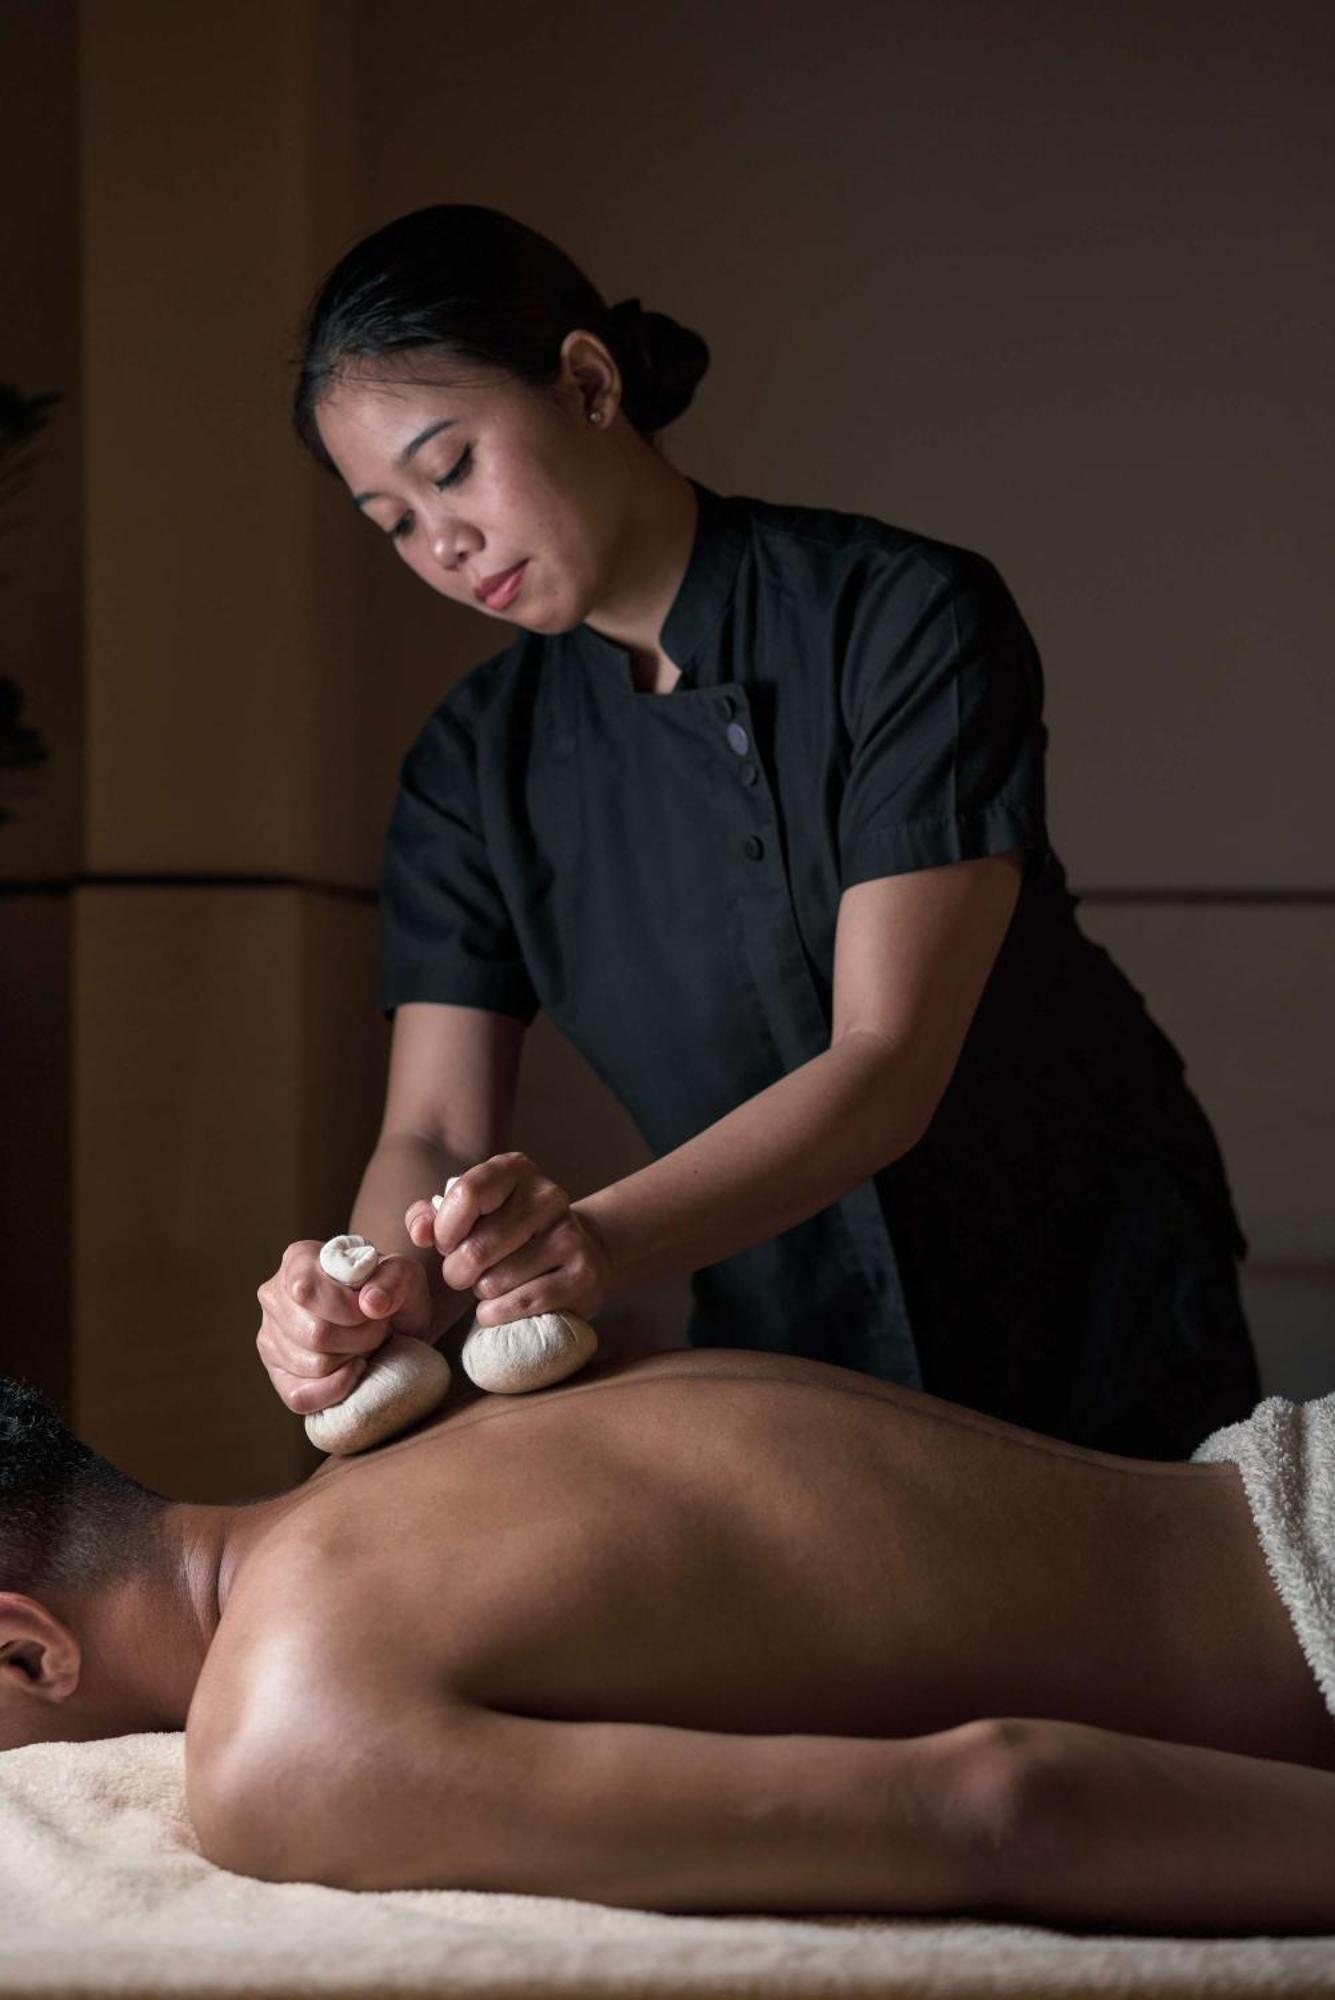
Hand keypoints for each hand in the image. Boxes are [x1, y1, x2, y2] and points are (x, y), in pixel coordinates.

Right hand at [255, 1239, 433, 1415]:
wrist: (391, 1321)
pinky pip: (300, 1397)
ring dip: (353, 1359)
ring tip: (364, 1342)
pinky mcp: (277, 1373)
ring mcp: (269, 1335)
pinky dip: (337, 1389)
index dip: (347, 1308)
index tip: (373, 1310)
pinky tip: (353, 1370)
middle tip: (378, 1329)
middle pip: (314, 1334)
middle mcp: (274, 1295)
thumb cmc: (391, 1291)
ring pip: (313, 1365)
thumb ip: (393, 1280)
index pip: (306, 1289)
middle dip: (360, 1337)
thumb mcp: (404, 1274)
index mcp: (298, 1259)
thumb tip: (370, 1303)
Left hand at [405, 1152, 611, 1327]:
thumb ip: (433, 1217)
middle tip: (464, 1273)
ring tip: (493, 1282)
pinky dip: (496, 1313)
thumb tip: (420, 1232)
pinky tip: (500, 1305)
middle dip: (456, 1271)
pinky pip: (518, 1305)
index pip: (467, 1194)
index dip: (445, 1229)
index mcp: (516, 1170)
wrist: (583, 1249)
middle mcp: (548, 1197)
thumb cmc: (510, 1231)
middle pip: (475, 1249)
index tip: (446, 1244)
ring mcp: (570, 1236)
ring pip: (494, 1282)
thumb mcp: (473, 1211)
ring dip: (480, 1292)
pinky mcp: (582, 1276)